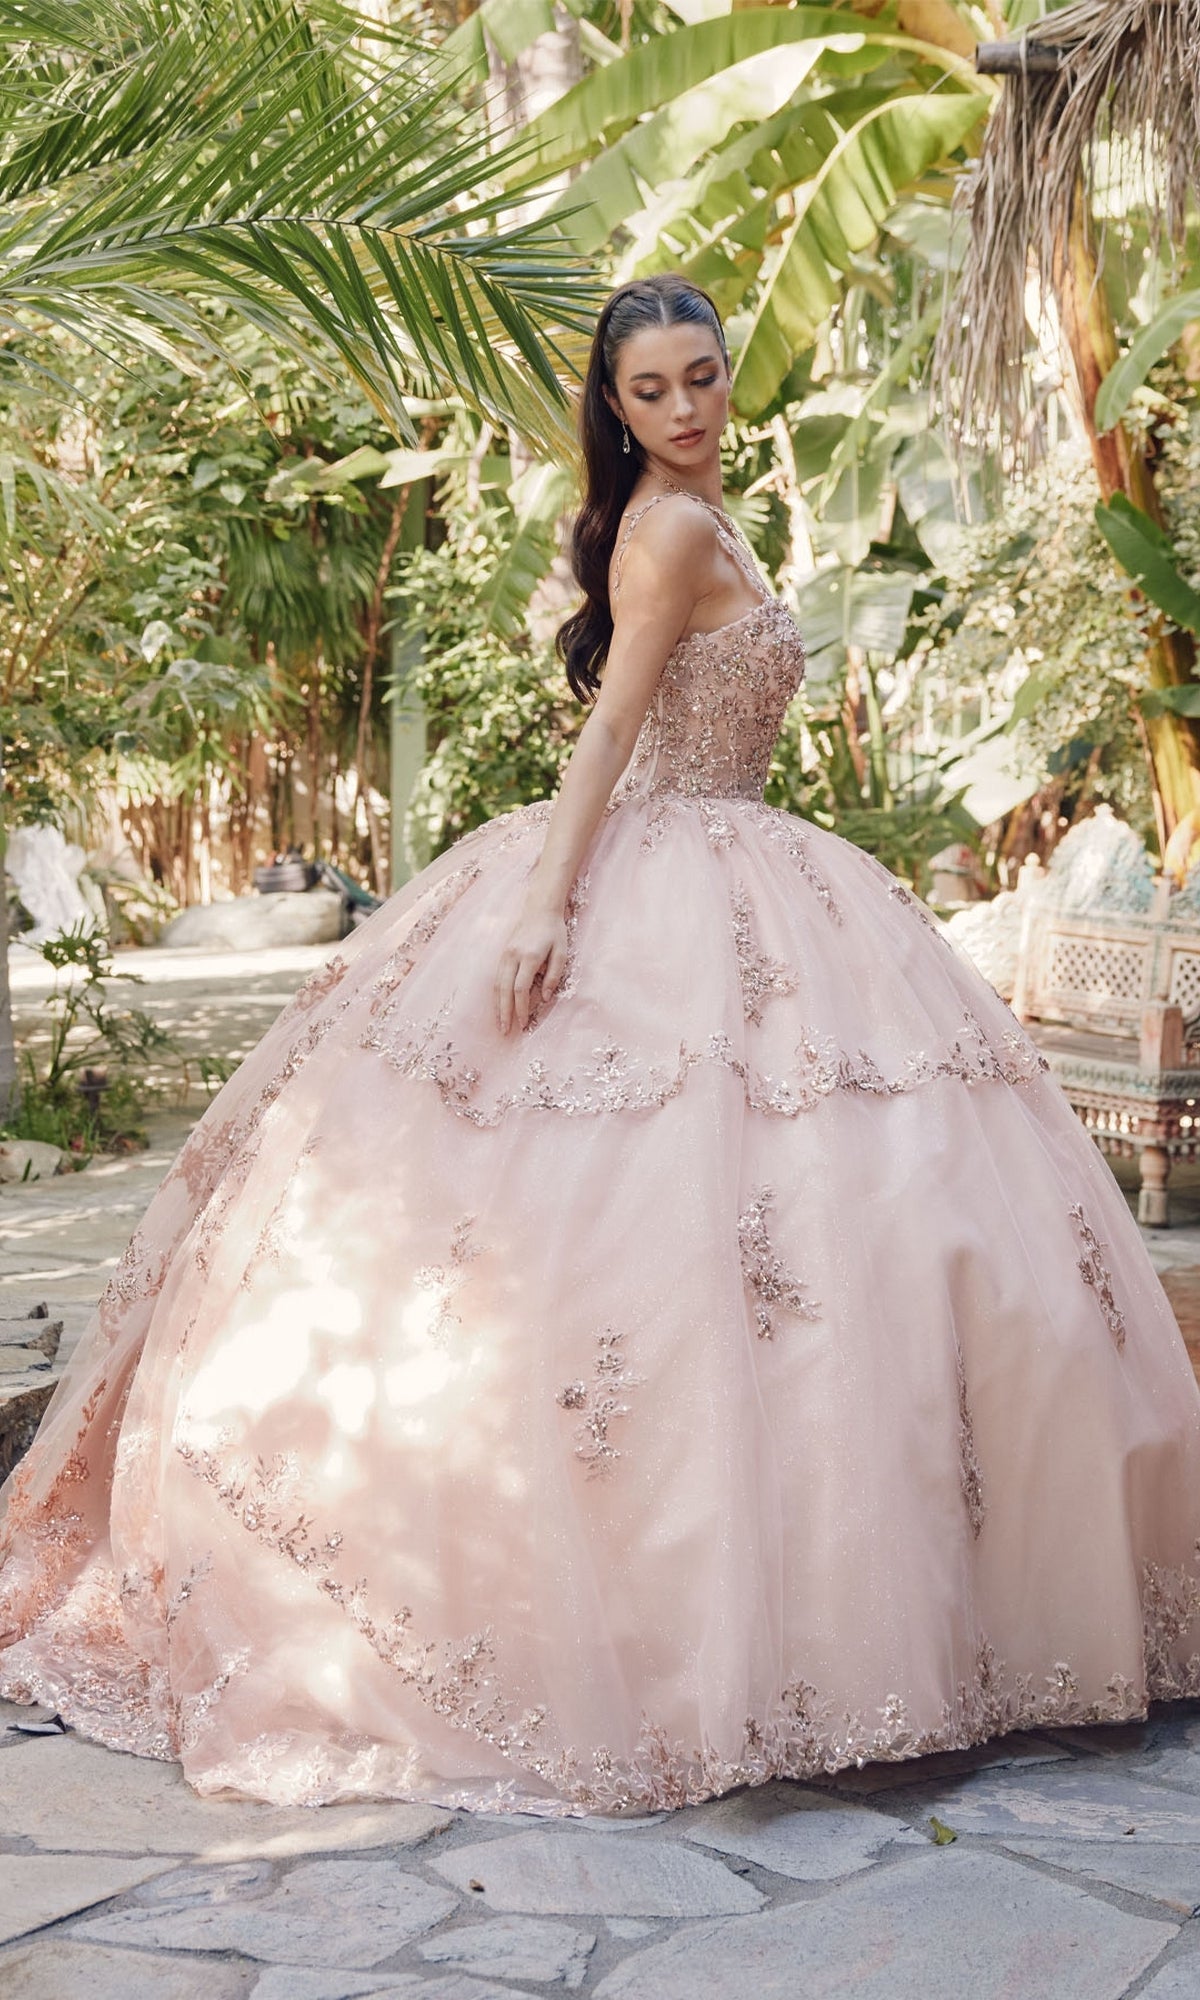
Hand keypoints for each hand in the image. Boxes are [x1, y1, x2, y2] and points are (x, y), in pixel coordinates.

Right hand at [495, 906, 569, 1034]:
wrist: (539, 909)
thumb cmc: (554, 932)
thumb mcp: (561, 952)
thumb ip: (554, 975)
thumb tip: (545, 998)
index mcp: (529, 957)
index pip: (521, 989)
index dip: (521, 1008)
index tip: (523, 1023)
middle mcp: (513, 957)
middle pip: (504, 990)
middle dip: (504, 1012)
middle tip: (504, 1031)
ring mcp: (505, 955)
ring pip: (497, 985)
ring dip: (497, 1006)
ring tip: (499, 1023)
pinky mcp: (502, 955)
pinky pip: (497, 978)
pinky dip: (496, 995)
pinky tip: (498, 1006)